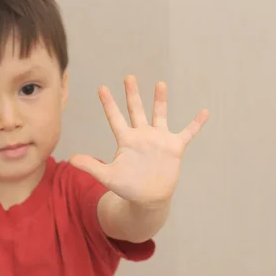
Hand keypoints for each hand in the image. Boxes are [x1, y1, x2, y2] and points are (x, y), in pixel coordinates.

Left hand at [70, 75, 208, 205]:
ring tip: (160, 83)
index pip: (115, 118)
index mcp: (126, 140)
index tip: (102, 88)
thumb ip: (91, 166)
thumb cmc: (128, 187)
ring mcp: (159, 140)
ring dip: (160, 100)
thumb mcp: (108, 176)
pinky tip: (205, 112)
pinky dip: (196, 123)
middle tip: (129, 76)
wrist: (149, 199)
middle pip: (136, 110)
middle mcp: (142, 135)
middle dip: (132, 94)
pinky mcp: (174, 147)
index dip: (109, 104)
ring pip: (160, 115)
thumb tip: (70, 159)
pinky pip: (187, 132)